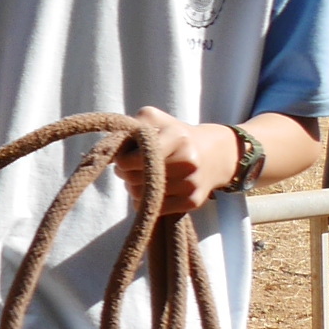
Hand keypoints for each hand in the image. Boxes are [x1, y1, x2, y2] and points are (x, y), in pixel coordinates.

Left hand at [111, 106, 238, 214]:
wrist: (214, 154)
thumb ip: (132, 126)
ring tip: (141, 177)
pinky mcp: (193, 201)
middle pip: (135, 178)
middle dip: (125, 173)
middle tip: (129, 167)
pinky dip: (147, 201)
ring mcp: (192, 182)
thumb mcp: (155, 119)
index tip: (122, 157)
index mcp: (177, 137)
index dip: (122, 159)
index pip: (136, 157)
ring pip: (142, 195)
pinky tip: (152, 189)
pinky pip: (155, 209)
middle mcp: (188, 160)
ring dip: (134, 187)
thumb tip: (114, 149)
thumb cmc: (175, 135)